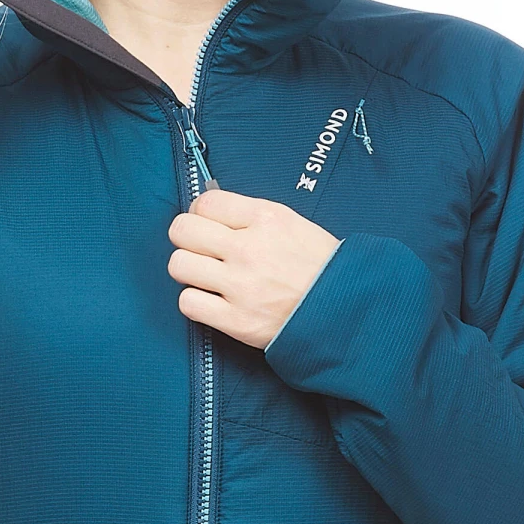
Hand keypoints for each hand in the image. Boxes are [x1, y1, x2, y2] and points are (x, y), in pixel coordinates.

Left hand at [166, 189, 342, 349]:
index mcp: (265, 218)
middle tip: (201, 249)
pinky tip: (211, 299)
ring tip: (207, 275)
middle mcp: (249, 248)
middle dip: (187, 238)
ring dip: (189, 270)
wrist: (345, 310)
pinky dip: (195, 301)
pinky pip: (188, 302)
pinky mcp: (236, 320)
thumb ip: (250, 215)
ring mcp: (240, 286)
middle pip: (182, 230)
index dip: (199, 213)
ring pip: (179, 265)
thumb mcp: (292, 223)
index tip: (207, 224)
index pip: (204, 202)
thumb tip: (209, 209)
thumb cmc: (320, 266)